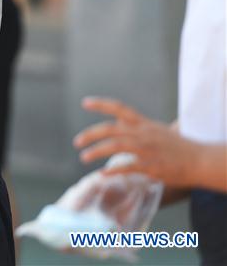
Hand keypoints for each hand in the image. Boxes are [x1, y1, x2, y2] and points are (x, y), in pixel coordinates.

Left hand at [73, 97, 198, 187]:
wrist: (200, 160)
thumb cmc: (179, 147)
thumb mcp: (157, 130)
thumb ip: (137, 127)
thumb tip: (119, 124)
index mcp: (144, 124)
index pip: (120, 108)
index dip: (101, 104)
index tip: (85, 102)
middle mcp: (143, 133)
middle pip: (111, 129)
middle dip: (90, 134)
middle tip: (77, 142)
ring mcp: (147, 149)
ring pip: (115, 145)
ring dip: (96, 151)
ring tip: (83, 157)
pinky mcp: (151, 166)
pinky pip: (128, 167)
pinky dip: (113, 170)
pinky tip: (102, 174)